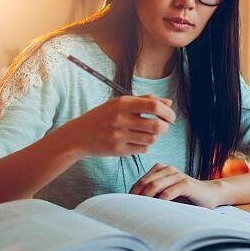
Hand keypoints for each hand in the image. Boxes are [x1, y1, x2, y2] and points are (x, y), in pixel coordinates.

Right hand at [57, 94, 174, 158]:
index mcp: (122, 103)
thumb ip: (145, 100)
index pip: (154, 106)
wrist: (78, 136)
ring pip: (151, 139)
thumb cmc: (102, 116)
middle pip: (156, 126)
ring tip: (148, 133)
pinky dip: (145, 145)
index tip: (171, 116)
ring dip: (154, 137)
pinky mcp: (118, 150)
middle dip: (165, 127)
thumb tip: (169, 103)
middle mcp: (121, 119)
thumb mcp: (120, 103)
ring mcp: (119, 136)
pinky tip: (138, 141)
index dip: (167, 112)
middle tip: (164, 126)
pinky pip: (142, 149)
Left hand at [129, 163, 224, 207]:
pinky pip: (168, 192)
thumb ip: (154, 195)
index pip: (140, 181)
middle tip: (131, 212)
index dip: (132, 194)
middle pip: (145, 182)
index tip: (126, 208)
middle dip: (136, 197)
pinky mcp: (186, 184)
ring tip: (140, 212)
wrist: (210, 194)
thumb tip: (133, 206)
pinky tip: (157, 211)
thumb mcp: (168, 194)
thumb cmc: (186, 197)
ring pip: (154, 186)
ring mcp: (177, 175)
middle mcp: (168, 169)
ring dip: (145, 199)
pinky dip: (160, 201)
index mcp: (161, 169)